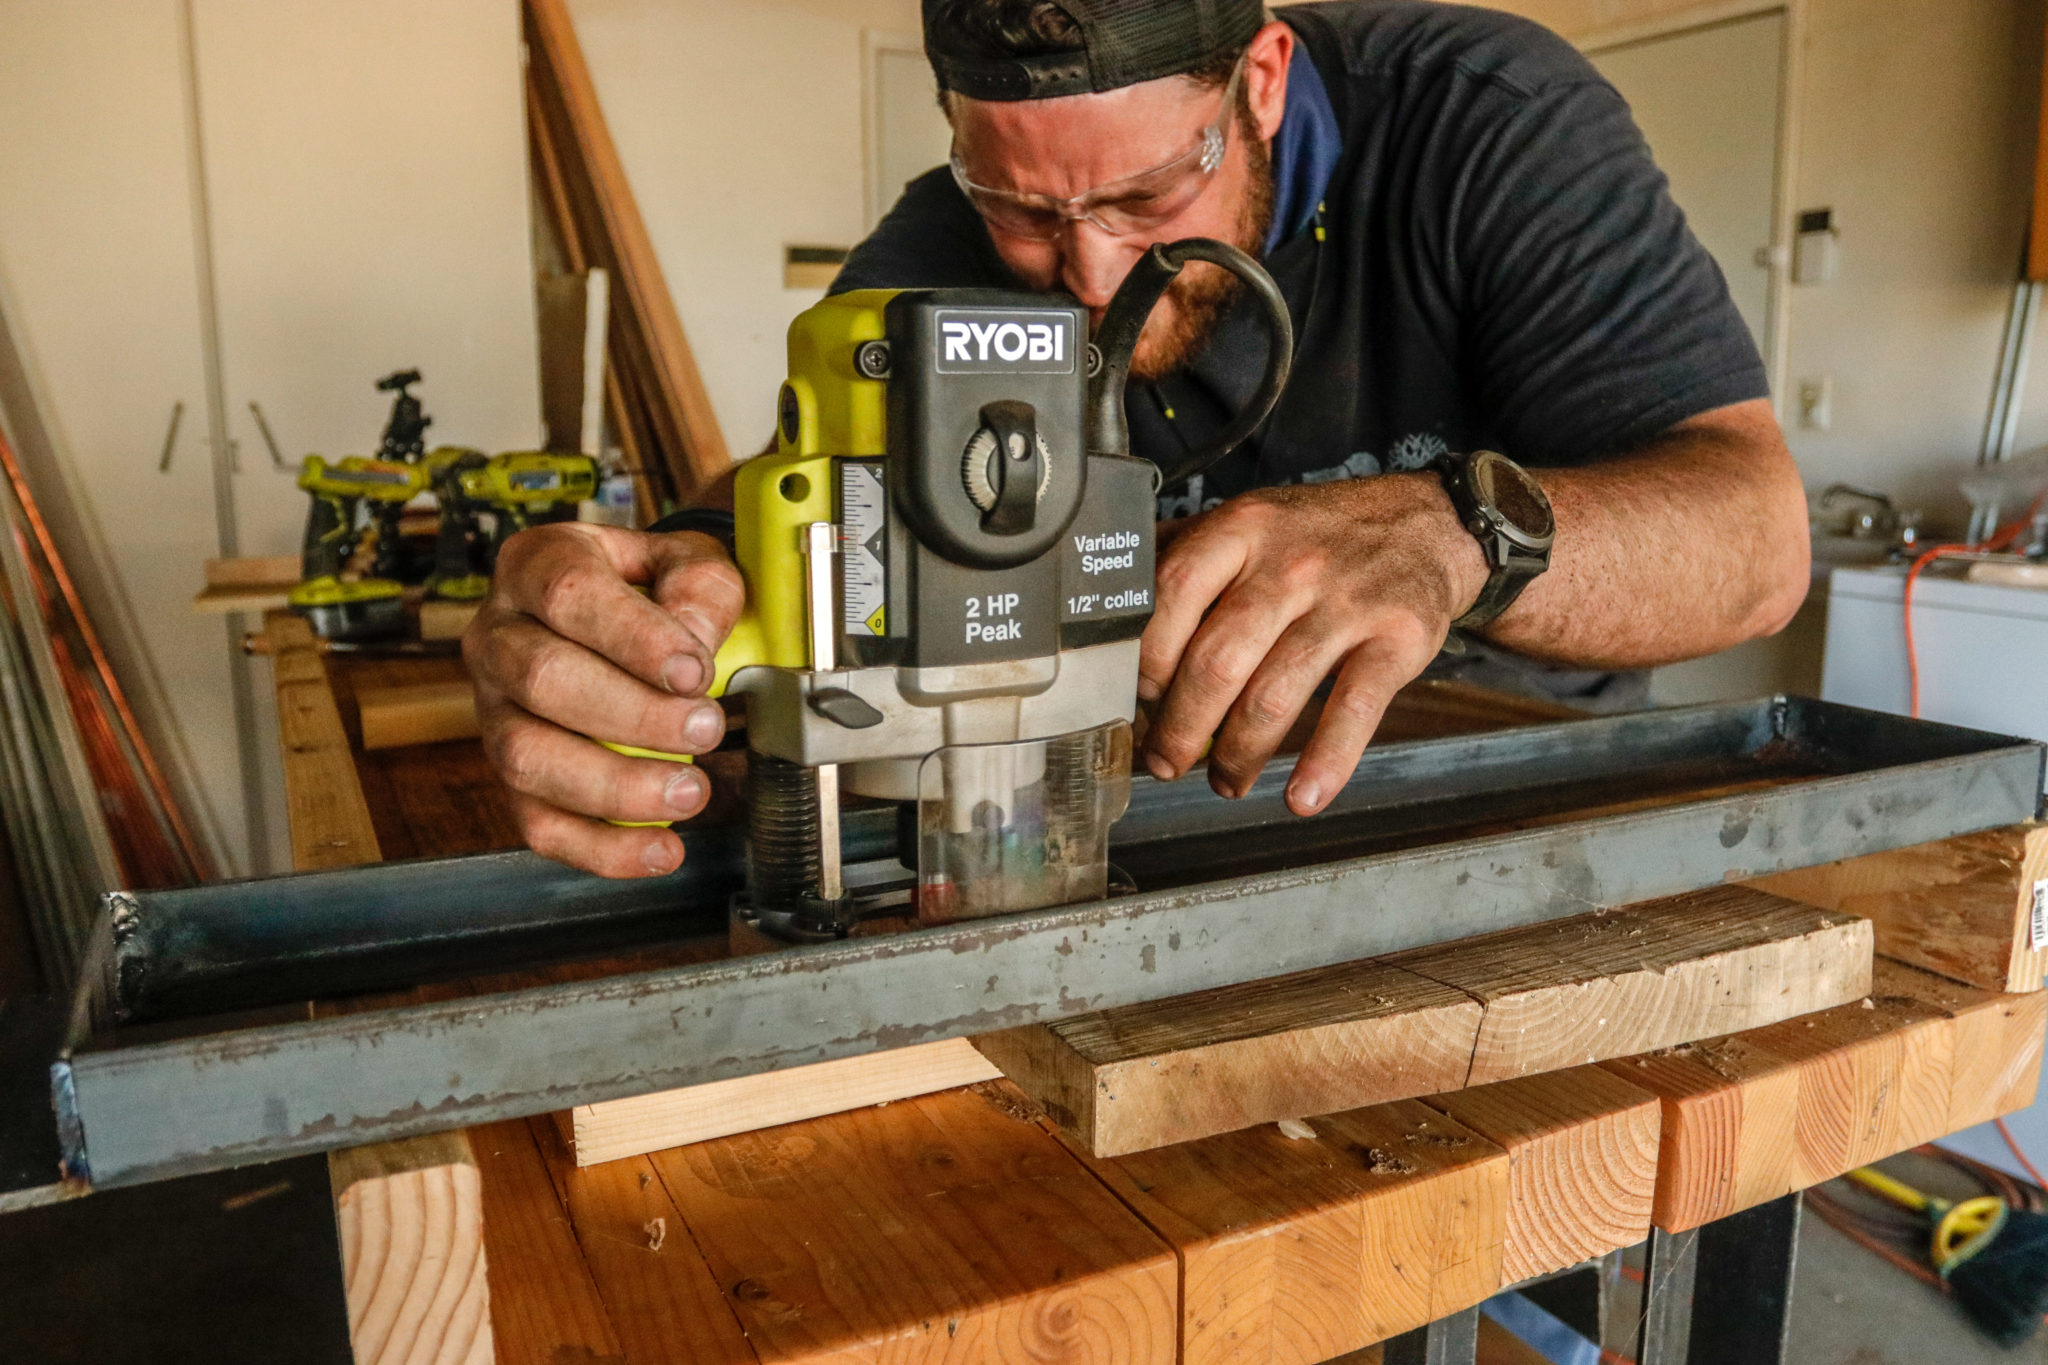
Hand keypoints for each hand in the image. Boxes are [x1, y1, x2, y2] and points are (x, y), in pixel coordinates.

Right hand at [463, 522, 744, 877]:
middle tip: (704, 728)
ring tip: (688, 790)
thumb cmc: (649, 588)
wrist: (620, 617)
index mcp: (537, 566)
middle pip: (542, 678)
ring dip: (616, 786)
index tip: (694, 671)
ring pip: (527, 757)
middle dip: (634, 716)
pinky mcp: (510, 774)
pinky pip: (537, 822)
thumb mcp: (686, 561)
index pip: (570, 595)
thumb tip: (695, 642)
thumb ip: (700, 589)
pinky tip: (658, 848)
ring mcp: (495, 710)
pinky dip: (600, 847)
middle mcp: (499, 636)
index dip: (633, 637)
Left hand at [1138, 473, 1489, 814]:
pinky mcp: (1397, 640)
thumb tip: (1112, 612)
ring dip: (1238, 756)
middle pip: (1216, 661)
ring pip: (1273, 696)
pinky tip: (1300, 797)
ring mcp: (1347, 603)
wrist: (1429, 523)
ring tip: (1225, 782)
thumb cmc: (1322, 534)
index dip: (1147, 659)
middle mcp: (1291, 564)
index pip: (1173, 594)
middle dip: (1180, 728)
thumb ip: (1186, 557)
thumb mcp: (1250, 522)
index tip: (1139, 699)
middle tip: (1165, 762)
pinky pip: (1352, 711)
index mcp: (1242, 531)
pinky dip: (1324, 763)